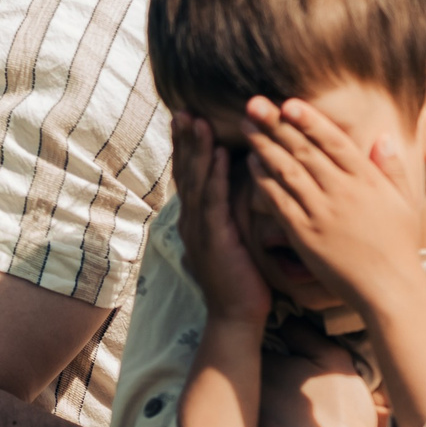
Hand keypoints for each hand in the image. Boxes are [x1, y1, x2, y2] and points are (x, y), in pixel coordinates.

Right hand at [174, 115, 270, 330]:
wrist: (238, 317)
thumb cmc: (242, 279)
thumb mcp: (233, 238)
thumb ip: (229, 214)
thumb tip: (236, 190)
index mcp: (196, 220)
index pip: (188, 175)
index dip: (185, 146)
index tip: (186, 116)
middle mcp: (192, 221)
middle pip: (185, 172)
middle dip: (184, 140)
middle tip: (183, 109)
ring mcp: (200, 230)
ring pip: (196, 181)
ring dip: (197, 149)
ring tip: (198, 120)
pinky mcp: (215, 240)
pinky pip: (215, 201)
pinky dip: (217, 175)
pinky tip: (222, 154)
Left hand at [240, 96, 425, 313]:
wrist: (389, 288)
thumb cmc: (399, 245)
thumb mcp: (405, 201)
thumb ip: (392, 167)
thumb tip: (384, 137)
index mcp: (367, 180)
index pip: (334, 142)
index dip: (310, 120)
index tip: (289, 103)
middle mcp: (342, 192)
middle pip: (304, 150)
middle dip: (276, 124)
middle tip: (254, 103)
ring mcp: (322, 213)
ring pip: (287, 171)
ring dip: (264, 146)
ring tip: (246, 126)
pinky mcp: (305, 235)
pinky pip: (280, 201)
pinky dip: (264, 180)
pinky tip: (252, 163)